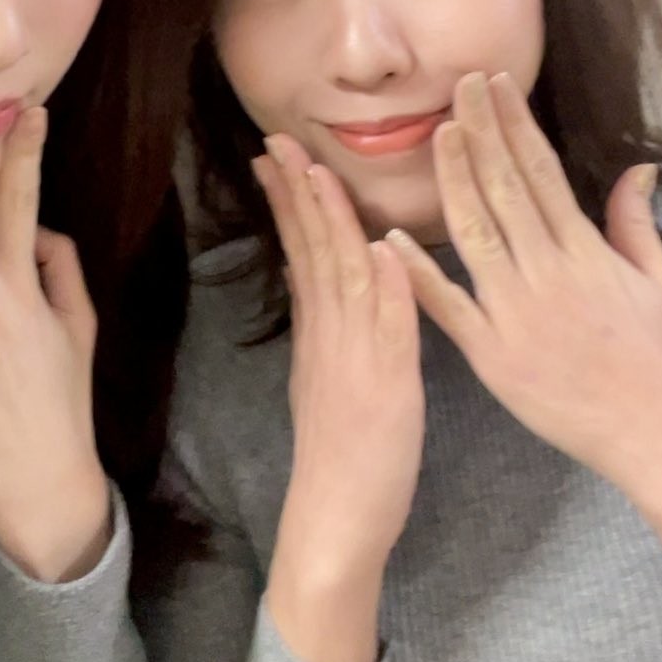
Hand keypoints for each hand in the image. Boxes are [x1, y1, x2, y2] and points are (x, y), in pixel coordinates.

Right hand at [255, 133, 424, 661]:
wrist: (336, 520)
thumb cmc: (346, 457)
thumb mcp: (328, 379)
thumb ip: (321, 326)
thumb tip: (309, 275)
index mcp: (320, 332)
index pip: (303, 250)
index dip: (292, 200)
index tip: (278, 153)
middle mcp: (329, 336)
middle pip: (312, 250)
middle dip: (296, 192)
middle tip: (277, 141)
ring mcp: (353, 358)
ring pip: (339, 276)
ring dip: (331, 222)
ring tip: (316, 171)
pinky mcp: (382, 387)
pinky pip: (385, 330)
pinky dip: (384, 288)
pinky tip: (383, 248)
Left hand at [389, 72, 661, 507]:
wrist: (657, 436)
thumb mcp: (661, 283)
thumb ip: (635, 223)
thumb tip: (637, 168)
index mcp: (587, 252)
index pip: (542, 171)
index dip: (515, 124)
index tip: (496, 84)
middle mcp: (549, 273)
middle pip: (506, 188)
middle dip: (481, 131)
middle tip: (458, 83)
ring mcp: (517, 313)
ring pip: (475, 232)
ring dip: (453, 180)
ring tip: (436, 132)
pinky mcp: (493, 355)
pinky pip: (448, 307)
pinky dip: (418, 273)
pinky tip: (391, 236)